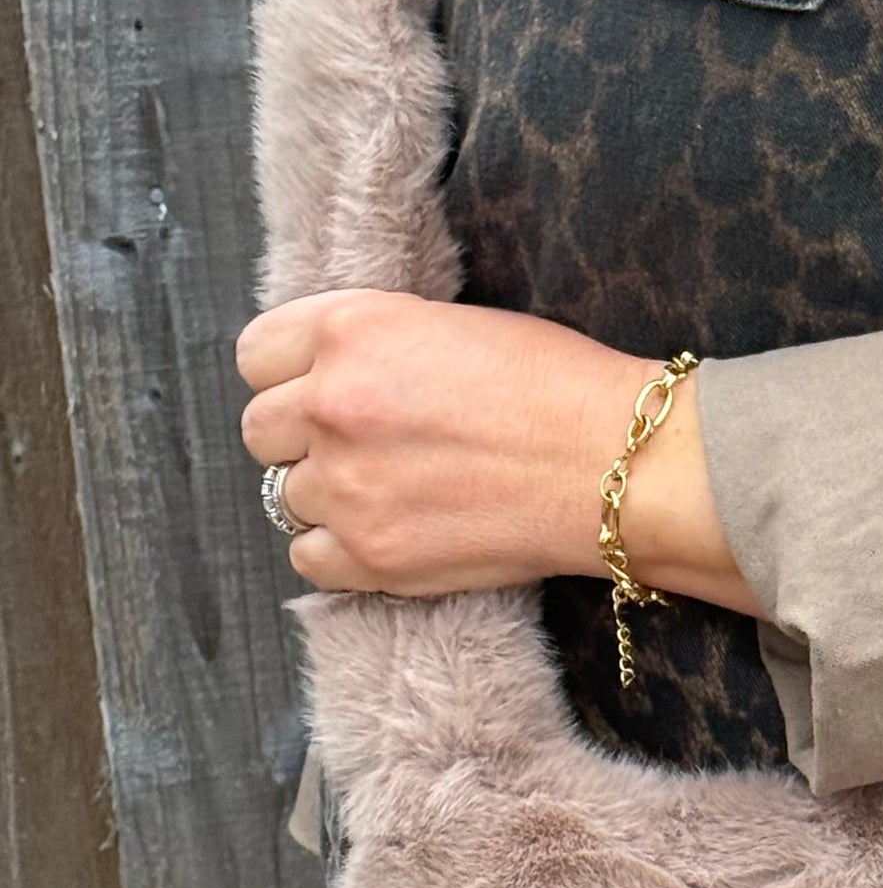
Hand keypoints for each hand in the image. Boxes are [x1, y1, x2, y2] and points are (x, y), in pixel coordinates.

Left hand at [236, 289, 753, 609]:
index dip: (293, 376)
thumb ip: (380, 346)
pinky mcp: (372, 557)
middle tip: (371, 450)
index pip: (257, 355)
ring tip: (400, 496)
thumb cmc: (564, 389)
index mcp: (350, 330)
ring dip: (332, 498)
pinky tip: (395, 537)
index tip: (327, 392)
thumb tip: (341, 375)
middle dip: (306, 440)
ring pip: (287, 499)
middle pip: (262, 431)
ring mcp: (347, 485)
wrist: (621, 468)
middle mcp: (332, 404)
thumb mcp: (456, 327)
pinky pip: (309, 561)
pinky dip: (343, 554)